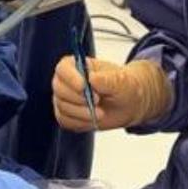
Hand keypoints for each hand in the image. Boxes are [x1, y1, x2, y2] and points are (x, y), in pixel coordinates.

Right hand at [52, 56, 171, 131]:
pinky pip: (64, 120)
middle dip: (78, 99)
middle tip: (97, 101)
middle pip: (59, 89)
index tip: (83, 86)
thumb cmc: (124, 86)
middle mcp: (68, 81)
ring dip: (81, 113)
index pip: (63, 68)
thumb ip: (108, 79)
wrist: (128, 104)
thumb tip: (92, 79)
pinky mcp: (67, 115)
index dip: (70, 77)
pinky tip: (92, 120)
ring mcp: (66, 98)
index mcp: (78, 65)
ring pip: (62, 107)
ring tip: (100, 113)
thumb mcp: (122, 81)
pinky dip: (79, 122)